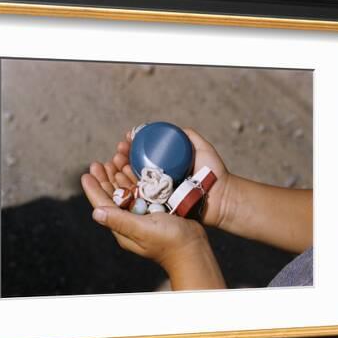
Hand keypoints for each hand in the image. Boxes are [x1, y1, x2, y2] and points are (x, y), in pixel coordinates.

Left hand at [81, 163, 225, 289]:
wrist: (194, 249)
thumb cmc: (169, 242)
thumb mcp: (142, 230)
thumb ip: (120, 221)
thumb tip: (95, 212)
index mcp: (123, 226)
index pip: (102, 204)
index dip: (93, 189)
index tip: (86, 173)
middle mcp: (130, 219)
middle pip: (112, 196)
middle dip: (105, 178)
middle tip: (99, 163)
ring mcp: (142, 214)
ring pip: (126, 191)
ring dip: (119, 176)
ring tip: (114, 160)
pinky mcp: (155, 209)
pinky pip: (140, 191)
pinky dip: (135, 178)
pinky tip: (133, 168)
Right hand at [110, 128, 231, 227]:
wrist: (222, 196)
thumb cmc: (214, 173)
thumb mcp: (202, 148)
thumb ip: (189, 136)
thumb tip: (169, 128)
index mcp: (164, 168)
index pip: (142, 155)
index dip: (131, 147)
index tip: (125, 138)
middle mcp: (159, 182)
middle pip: (133, 168)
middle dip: (121, 158)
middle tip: (117, 151)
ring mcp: (157, 196)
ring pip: (132, 182)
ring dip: (119, 171)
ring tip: (115, 161)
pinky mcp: (158, 209)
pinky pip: (139, 198)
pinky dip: (126, 189)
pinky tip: (118, 178)